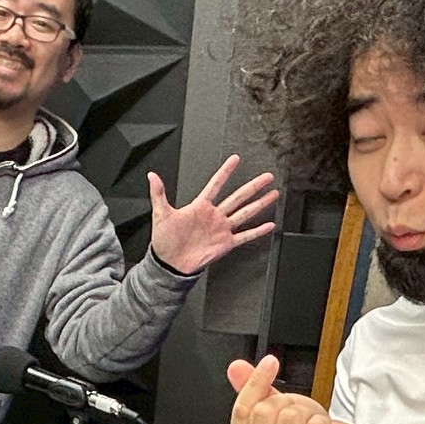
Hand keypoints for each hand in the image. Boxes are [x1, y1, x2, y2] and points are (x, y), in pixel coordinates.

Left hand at [148, 155, 279, 273]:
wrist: (169, 264)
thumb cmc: (164, 240)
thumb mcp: (160, 214)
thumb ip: (158, 194)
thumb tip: (152, 176)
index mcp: (200, 207)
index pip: (215, 184)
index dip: (225, 172)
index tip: (235, 159)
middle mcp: (214, 216)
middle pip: (238, 197)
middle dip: (253, 186)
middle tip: (267, 177)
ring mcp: (221, 229)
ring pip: (245, 213)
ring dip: (260, 204)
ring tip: (273, 194)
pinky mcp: (225, 243)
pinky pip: (245, 236)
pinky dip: (257, 231)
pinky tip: (269, 224)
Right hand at [227, 353, 365, 423]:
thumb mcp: (273, 409)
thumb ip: (252, 389)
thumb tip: (236, 367)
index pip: (241, 410)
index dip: (256, 381)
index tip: (270, 362)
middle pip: (264, 411)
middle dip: (284, 401)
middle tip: (293, 411)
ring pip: (290, 416)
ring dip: (305, 412)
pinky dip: (322, 422)